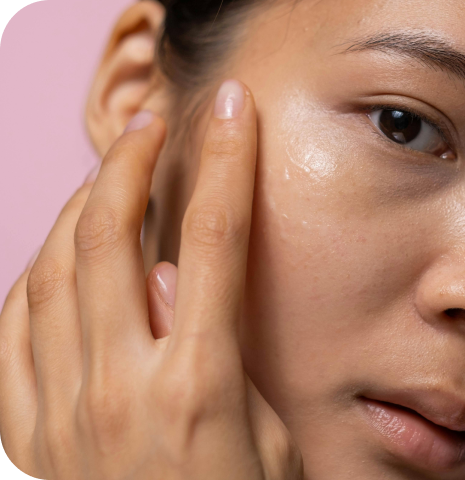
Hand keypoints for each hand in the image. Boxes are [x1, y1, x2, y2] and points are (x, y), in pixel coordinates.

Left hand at [0, 79, 302, 479]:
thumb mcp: (267, 441)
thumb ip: (226, 356)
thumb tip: (174, 282)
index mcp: (200, 384)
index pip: (216, 239)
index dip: (227, 163)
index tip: (231, 112)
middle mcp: (121, 386)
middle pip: (112, 236)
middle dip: (130, 163)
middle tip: (149, 127)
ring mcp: (60, 413)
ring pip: (51, 271)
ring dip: (80, 207)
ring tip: (105, 178)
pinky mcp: (24, 439)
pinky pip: (10, 330)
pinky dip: (34, 275)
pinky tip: (58, 256)